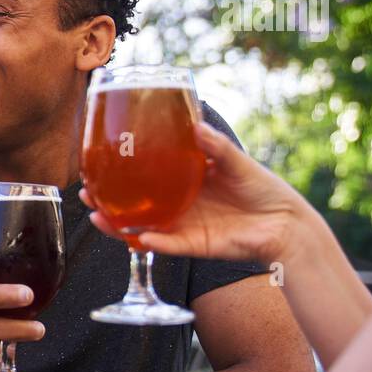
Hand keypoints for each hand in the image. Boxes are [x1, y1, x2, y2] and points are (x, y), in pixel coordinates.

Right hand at [81, 121, 311, 266]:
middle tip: (85, 191)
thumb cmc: (263, 188)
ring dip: (118, 226)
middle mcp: (177, 204)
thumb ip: (216, 146)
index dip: (119, 172)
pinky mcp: (196, 246)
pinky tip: (139, 238)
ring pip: (142, 228)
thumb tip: (195, 125)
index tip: (96, 163)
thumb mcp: (237, 161)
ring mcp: (184, 226)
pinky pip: (169, 246)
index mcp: (183, 181)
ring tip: (97, 216)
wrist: (287, 223)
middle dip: (106, 200)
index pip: (144, 176)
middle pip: (133, 204)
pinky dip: (154, 243)